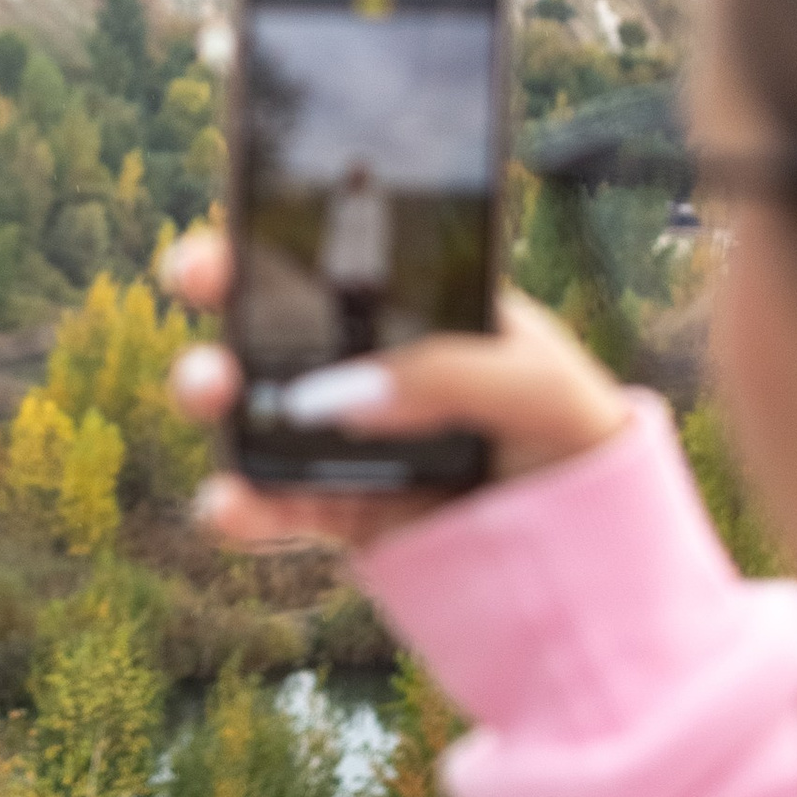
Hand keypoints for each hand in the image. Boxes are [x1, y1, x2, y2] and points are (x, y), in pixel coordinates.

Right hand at [161, 224, 630, 552]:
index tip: (223, 238)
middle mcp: (365, 366)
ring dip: (213, 396)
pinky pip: (273, 508)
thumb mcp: (540, 385)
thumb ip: (447, 375)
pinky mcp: (340, 512)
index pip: (331, 260)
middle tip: (197, 283)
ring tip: (210, 393)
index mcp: (414, 310)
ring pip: (253, 409)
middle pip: (270, 321)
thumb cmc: (576, 439)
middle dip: (219, 296)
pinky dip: (239, 509)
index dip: (265, 240)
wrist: (599, 559)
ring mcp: (344, 440)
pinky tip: (228, 504)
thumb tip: (333, 399)